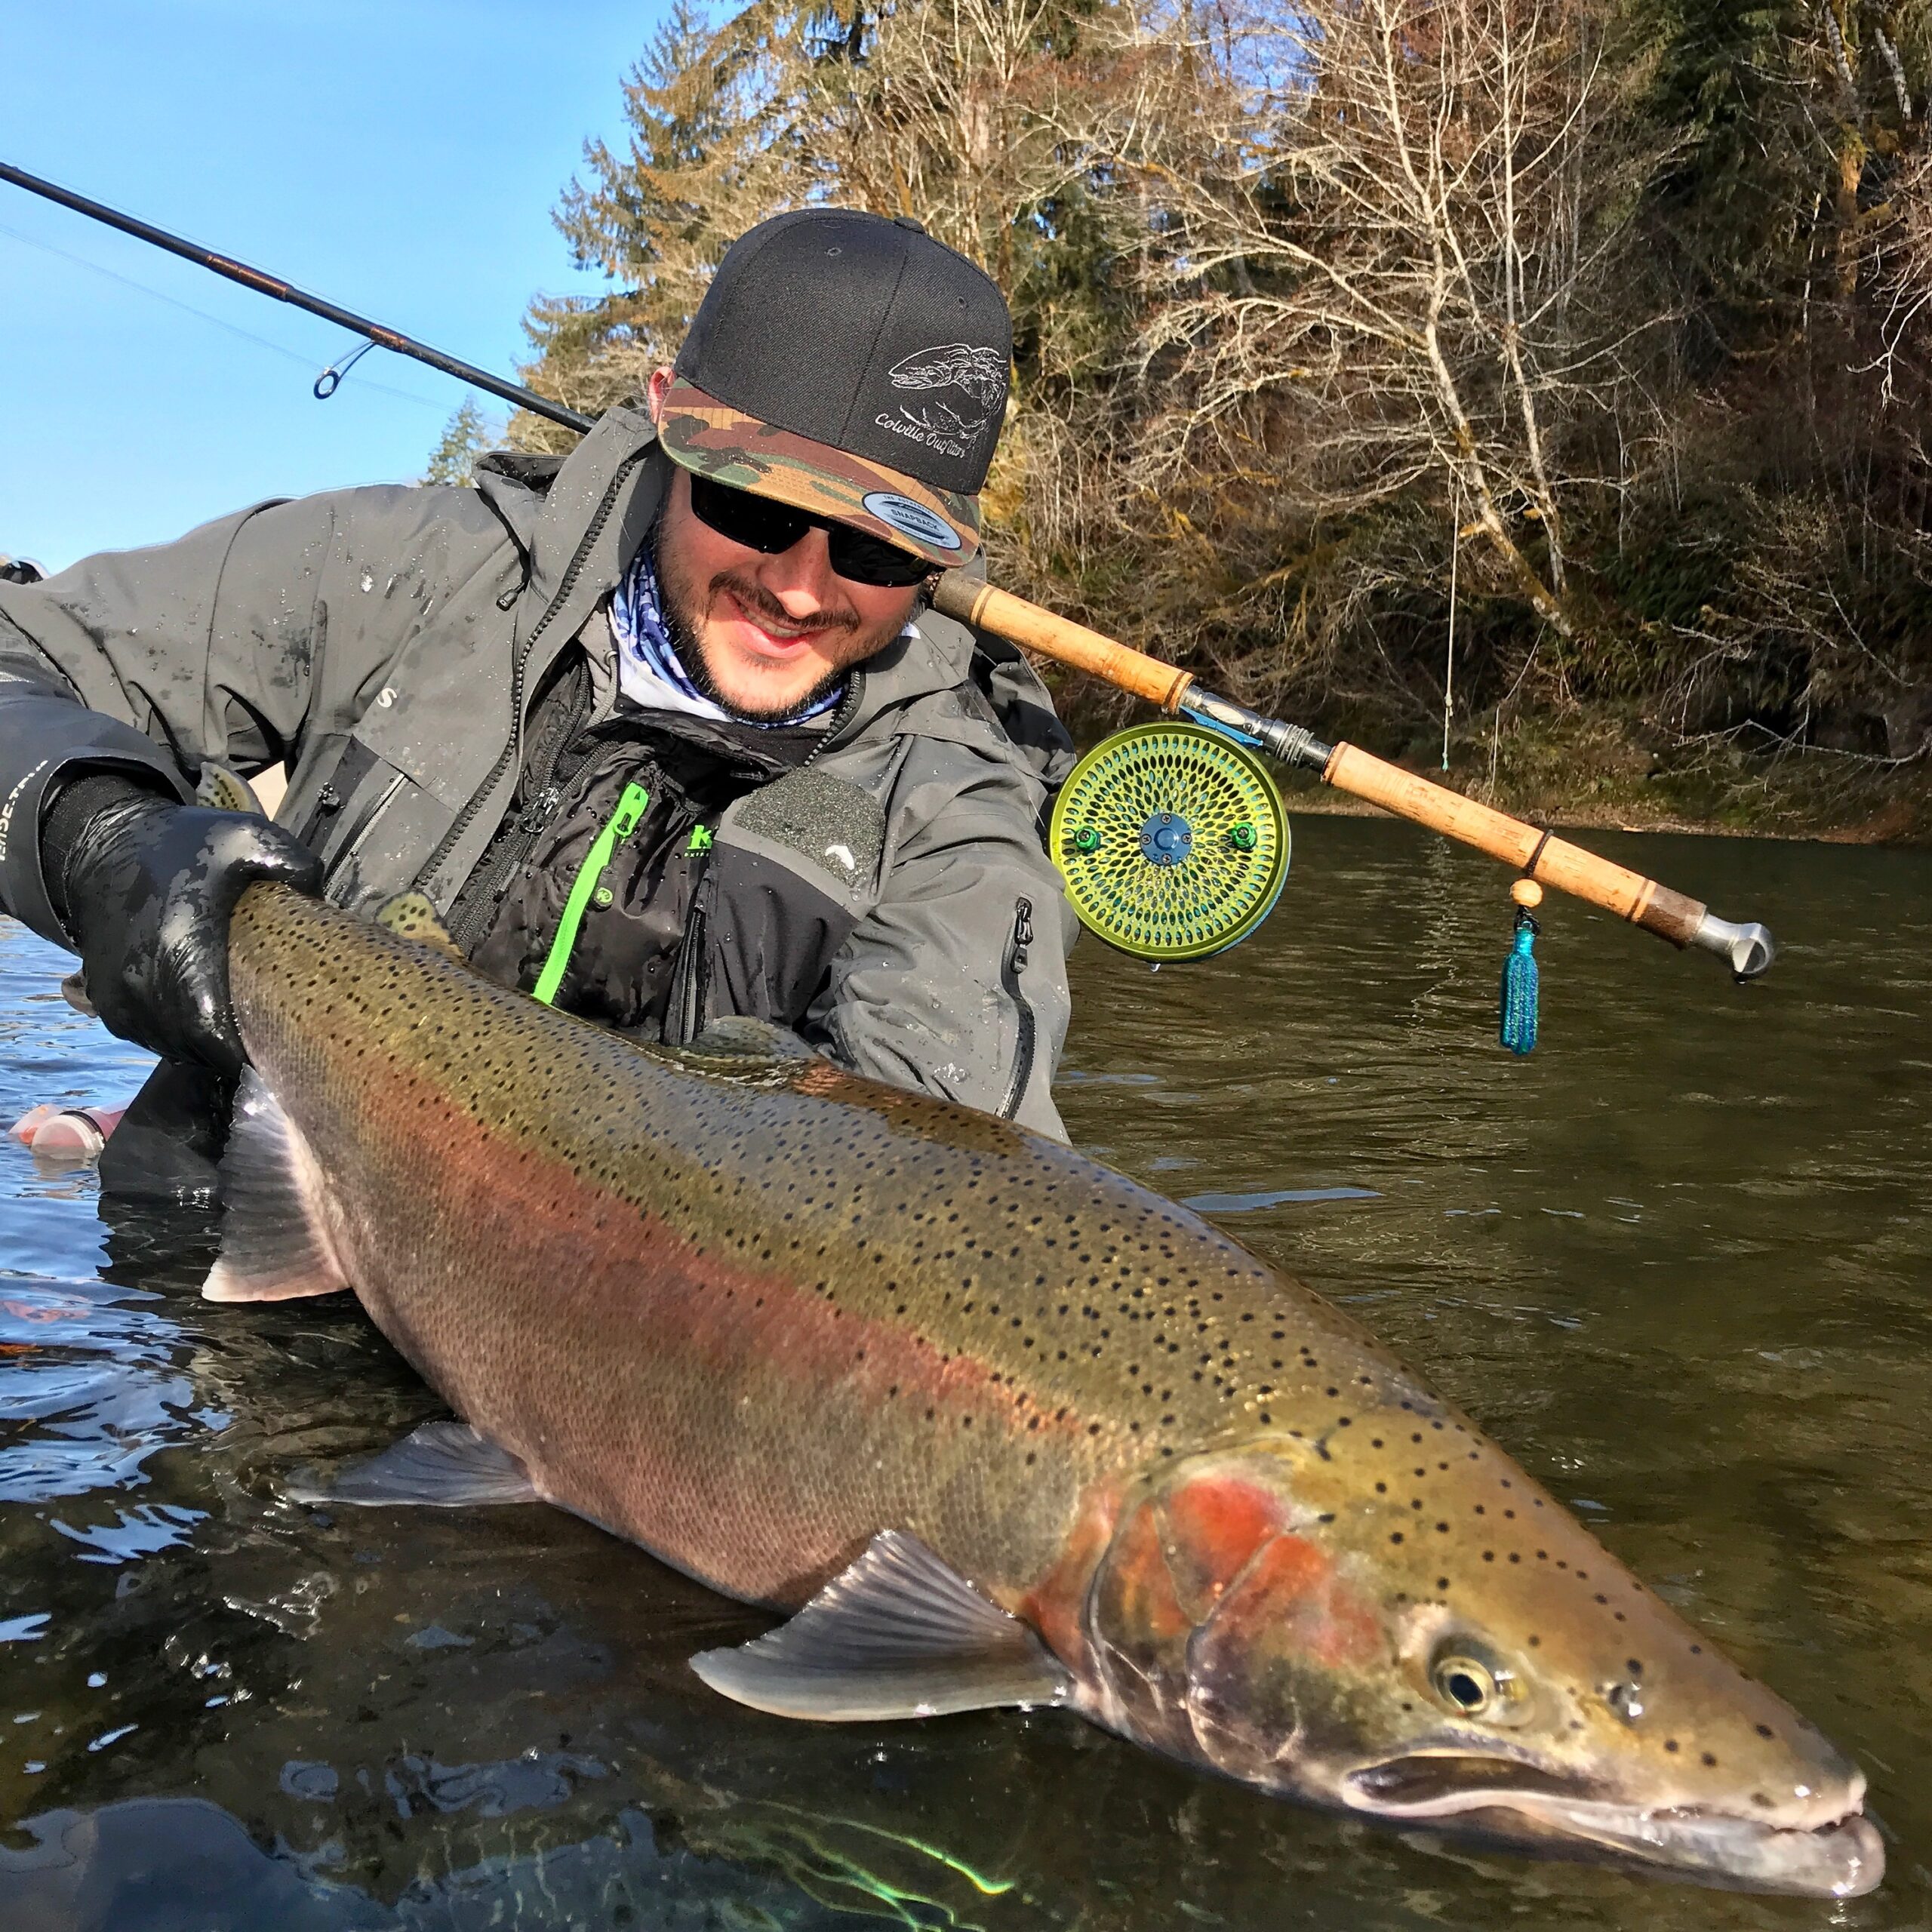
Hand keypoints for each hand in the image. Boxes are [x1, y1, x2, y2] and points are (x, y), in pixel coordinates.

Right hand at [54, 790, 320, 1076]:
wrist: (106, 844)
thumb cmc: (185, 845)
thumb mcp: (248, 837)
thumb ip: (293, 864)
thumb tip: (320, 899)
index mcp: (183, 953)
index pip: (214, 1036)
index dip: (246, 1053)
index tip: (277, 1048)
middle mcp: (143, 985)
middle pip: (194, 1049)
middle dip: (230, 1052)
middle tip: (266, 1040)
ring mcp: (118, 997)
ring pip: (168, 1046)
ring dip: (201, 1045)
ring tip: (235, 1029)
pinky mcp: (103, 999)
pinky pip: (144, 1034)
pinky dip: (173, 1035)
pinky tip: (199, 1016)